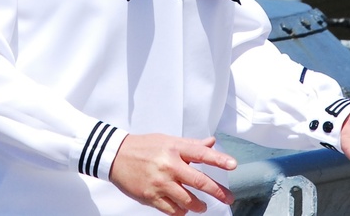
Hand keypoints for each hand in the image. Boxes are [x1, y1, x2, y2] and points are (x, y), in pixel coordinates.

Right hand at [109, 133, 237, 214]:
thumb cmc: (145, 147)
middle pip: (199, 181)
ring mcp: (160, 183)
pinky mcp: (150, 197)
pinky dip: (181, 211)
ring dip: (198, 205)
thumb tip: (211, 142)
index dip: (219, 159)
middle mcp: (169, 166)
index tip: (233, 165)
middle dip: (217, 191)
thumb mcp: (168, 140)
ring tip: (202, 206)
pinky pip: (172, 210)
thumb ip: (191, 145)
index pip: (202, 154)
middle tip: (228, 198)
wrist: (116, 156)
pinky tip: (183, 209)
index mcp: (175, 149)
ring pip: (187, 200)